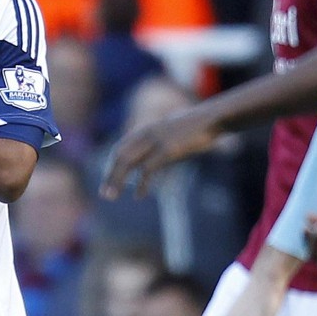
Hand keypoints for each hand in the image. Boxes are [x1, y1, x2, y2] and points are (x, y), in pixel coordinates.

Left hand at [100, 106, 220, 198]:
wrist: (212, 119)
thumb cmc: (194, 129)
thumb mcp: (171, 134)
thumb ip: (159, 145)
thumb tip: (153, 161)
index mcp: (146, 130)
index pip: (121, 148)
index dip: (112, 165)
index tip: (108, 180)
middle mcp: (147, 133)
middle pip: (120, 155)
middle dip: (110, 175)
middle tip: (104, 194)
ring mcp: (156, 140)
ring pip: (128, 161)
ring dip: (117, 181)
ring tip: (112, 196)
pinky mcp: (168, 149)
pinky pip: (148, 169)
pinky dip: (141, 184)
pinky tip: (139, 196)